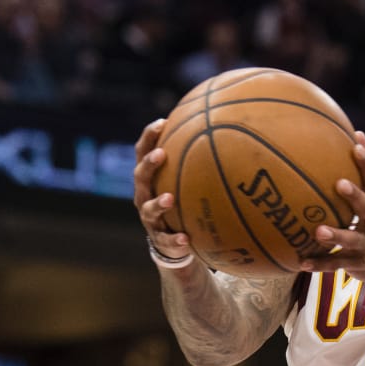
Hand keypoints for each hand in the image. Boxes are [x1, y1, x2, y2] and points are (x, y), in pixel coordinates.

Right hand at [133, 118, 192, 262]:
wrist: (173, 242)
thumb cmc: (181, 203)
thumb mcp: (185, 182)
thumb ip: (196, 162)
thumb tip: (224, 130)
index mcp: (149, 178)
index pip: (143, 152)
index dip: (149, 137)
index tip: (162, 122)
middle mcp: (144, 195)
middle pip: (140, 176)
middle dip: (149, 164)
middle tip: (161, 154)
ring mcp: (149, 218)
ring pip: (149, 209)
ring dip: (158, 203)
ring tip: (170, 199)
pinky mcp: (159, 240)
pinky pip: (166, 240)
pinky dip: (174, 239)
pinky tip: (185, 239)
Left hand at [299, 133, 364, 290]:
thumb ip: (364, 181)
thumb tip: (351, 139)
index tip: (357, 143)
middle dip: (355, 195)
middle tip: (340, 183)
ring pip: (351, 239)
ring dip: (336, 235)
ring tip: (319, 231)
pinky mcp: (358, 263)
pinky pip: (337, 264)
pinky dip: (320, 264)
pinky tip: (302, 263)